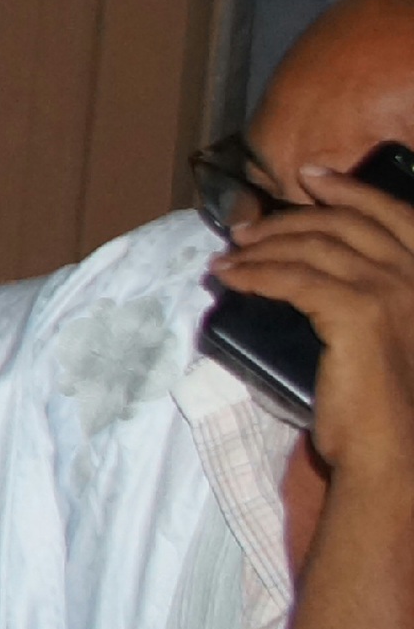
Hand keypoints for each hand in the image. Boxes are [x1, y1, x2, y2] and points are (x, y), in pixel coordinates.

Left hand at [219, 167, 413, 485]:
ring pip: (314, 249)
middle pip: (346, 225)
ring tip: (230, 256)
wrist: (396, 451)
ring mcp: (392, 291)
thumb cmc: (391, 406)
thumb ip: (376, 300)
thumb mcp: (395, 338)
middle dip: (291, 219)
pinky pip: (291, 278)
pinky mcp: (358, 312)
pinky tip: (230, 278)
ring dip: (263, 247)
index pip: (398, 217)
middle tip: (248, 229)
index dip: (353, 191)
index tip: (311, 177)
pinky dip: (254, 273)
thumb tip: (322, 275)